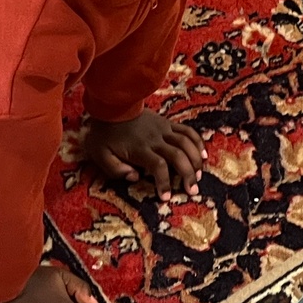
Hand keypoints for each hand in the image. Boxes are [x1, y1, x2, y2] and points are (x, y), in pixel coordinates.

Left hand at [85, 110, 205, 200]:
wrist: (111, 105)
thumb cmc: (104, 133)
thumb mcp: (99, 154)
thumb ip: (116, 169)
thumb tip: (135, 178)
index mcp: (139, 149)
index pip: (158, 166)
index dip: (165, 182)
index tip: (166, 197)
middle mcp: (155, 139)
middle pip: (178, 156)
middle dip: (188, 174)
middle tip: (193, 190)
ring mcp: (164, 129)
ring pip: (187, 144)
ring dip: (196, 160)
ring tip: (199, 175)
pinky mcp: (168, 123)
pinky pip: (187, 131)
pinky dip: (198, 142)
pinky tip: (203, 154)